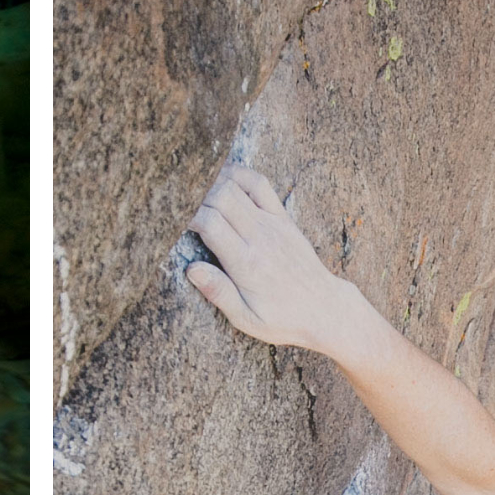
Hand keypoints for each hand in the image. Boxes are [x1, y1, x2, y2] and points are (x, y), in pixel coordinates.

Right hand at [185, 164, 369, 353]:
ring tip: (193, 190)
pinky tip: (222, 177)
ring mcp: (273, 224)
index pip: (210, 224)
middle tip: (176, 204)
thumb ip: (219, 293)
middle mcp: (260, 238)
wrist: (325, 308)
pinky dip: (238, 175)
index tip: (170, 222)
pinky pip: (260, 185)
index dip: (186, 216)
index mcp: (246, 264)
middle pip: (221, 197)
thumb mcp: (247, 319)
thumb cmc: (283, 318)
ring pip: (237, 186)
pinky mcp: (282, 218)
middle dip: (194, 196)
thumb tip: (191, 270)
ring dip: (212, 182)